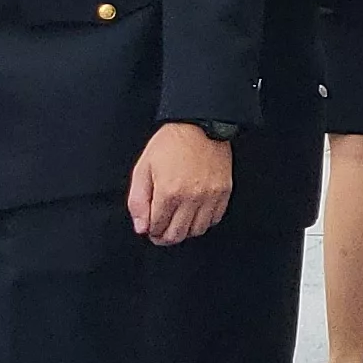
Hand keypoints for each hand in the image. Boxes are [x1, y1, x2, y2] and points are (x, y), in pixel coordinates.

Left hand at [128, 124, 233, 245]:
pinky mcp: (224, 191)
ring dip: (185, 231)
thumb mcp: (143, 168)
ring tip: (178, 222)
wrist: (201, 125)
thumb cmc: (170, 144)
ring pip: (197, 231)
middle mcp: (191, 198)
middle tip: (161, 231)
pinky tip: (194, 214)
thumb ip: (138, 201)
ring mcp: (210, 196)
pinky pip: (214, 219)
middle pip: (177, 234)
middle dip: (165, 237)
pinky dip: (203, 222)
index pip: (157, 228)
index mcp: (168, 192)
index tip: (149, 228)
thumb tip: (141, 227)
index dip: (150, 231)